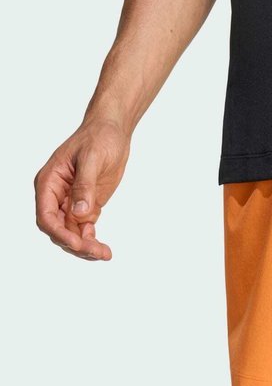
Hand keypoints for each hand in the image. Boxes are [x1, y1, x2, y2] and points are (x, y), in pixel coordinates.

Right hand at [34, 119, 130, 260]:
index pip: (45, 215)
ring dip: (86, 247)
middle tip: (97, 252)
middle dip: (75, 244)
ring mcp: (70, 203)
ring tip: (105, 253)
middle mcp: (56, 195)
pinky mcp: (86, 208)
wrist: (112, 132)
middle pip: (58, 229)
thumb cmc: (99, 137)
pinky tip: (105, 250)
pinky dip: (93, 242)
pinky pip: (84, 232)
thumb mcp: (92, 158)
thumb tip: (79, 213)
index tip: (77, 244)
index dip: (59, 233)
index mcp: (49, 181)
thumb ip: (85, 186)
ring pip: (71, 234)